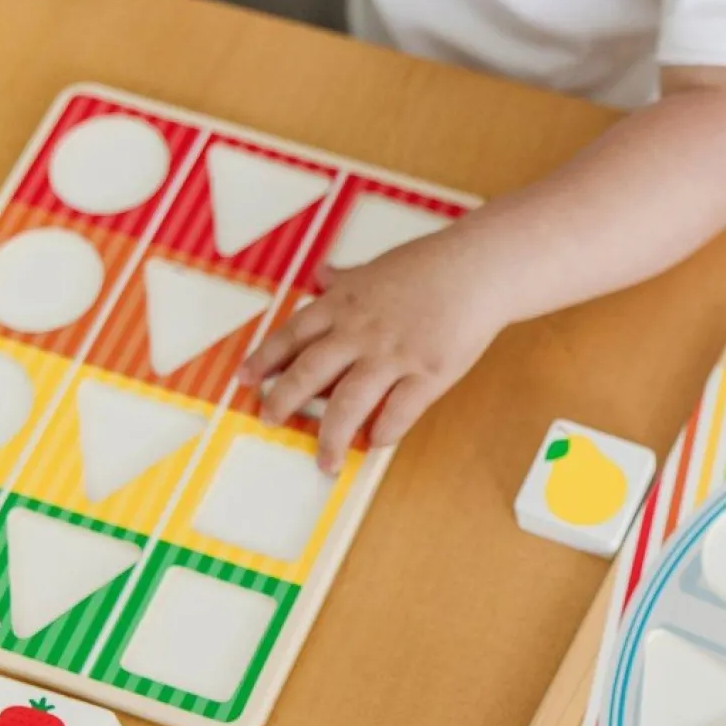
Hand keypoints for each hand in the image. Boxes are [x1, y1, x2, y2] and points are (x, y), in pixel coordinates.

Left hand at [240, 230, 505, 472]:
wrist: (479, 268)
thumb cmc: (431, 265)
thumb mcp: (377, 267)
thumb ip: (346, 279)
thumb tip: (322, 275)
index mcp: (345, 305)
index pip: (292, 335)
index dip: (265, 359)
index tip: (246, 379)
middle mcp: (361, 332)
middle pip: (309, 373)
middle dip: (283, 401)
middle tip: (269, 420)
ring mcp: (394, 355)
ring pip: (348, 403)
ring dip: (330, 436)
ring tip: (323, 461)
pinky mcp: (429, 373)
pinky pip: (399, 411)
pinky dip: (384, 431)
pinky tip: (374, 444)